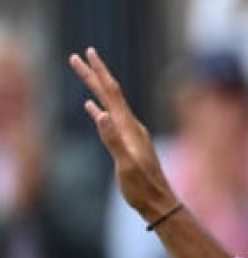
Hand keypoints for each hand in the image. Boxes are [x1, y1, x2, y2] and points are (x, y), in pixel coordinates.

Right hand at [69, 48, 177, 221]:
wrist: (159, 203)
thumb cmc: (143, 188)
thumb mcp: (126, 165)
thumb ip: (113, 141)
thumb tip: (101, 115)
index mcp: (130, 128)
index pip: (112, 93)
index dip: (99, 73)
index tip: (87, 53)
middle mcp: (132, 127)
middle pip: (110, 94)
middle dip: (93, 74)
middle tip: (78, 56)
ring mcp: (130, 135)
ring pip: (110, 105)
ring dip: (95, 89)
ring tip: (84, 75)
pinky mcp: (128, 144)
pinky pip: (111, 120)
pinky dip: (100, 111)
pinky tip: (93, 108)